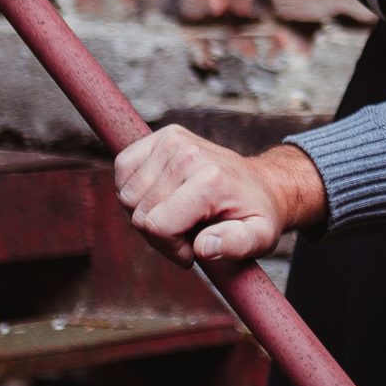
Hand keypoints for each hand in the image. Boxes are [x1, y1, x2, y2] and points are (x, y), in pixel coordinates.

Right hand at [114, 125, 326, 265]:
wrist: (262, 185)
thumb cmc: (256, 215)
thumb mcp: (259, 238)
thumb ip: (235, 246)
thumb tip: (204, 247)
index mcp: (210, 181)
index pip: (157, 226)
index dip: (170, 248)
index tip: (193, 249)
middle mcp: (189, 155)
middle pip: (139, 213)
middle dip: (159, 234)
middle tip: (186, 232)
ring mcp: (174, 141)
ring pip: (127, 195)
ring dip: (145, 212)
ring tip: (177, 214)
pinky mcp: (163, 135)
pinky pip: (123, 167)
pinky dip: (133, 188)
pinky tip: (160, 196)